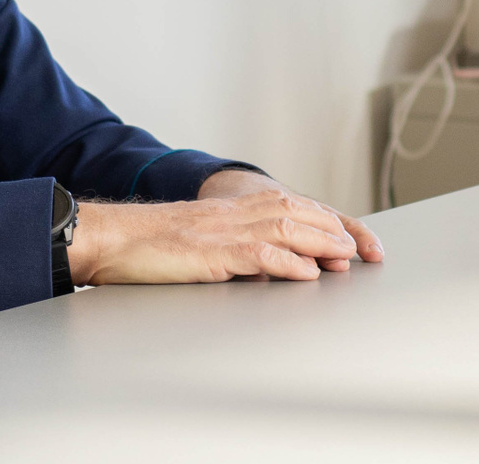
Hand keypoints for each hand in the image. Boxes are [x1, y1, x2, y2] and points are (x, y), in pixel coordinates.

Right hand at [67, 176, 384, 286]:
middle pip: (298, 212)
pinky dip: (286, 262)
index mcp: (234, 210)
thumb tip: (279, 270)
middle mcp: (234, 214)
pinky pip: (256, 253)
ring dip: (320, 242)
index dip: (330, 221)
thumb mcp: (204, 244)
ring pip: (285, 227)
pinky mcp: (211, 252)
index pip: (294, 206)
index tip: (359, 240)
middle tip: (366, 251)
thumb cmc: (153, 246)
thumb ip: (241, 251)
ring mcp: (223, 231)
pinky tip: (307, 273)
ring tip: (346, 257)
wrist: (112, 239)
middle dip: (336, 231)